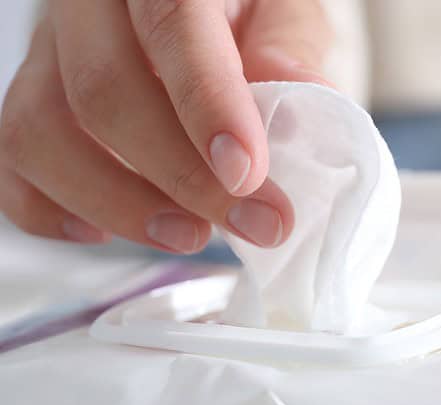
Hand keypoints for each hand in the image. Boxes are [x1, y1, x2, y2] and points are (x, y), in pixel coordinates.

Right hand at [0, 0, 331, 252]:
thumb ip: (290, 45)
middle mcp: (87, 8)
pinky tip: (108, 231)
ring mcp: (46, 56)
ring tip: (191, 235)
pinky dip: (52, 211)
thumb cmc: (248, 9)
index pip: (172, 26)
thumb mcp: (285, 10)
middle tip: (254, 225)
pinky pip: (10, 164)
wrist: (204, 6)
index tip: (246, 175)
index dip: (207, 105)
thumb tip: (301, 95)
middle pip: (102, 91)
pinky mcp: (29, 102)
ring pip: (39, 133)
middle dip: (182, 177)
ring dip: (116, 204)